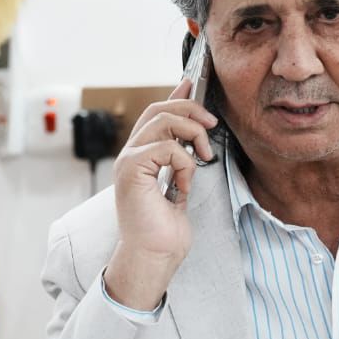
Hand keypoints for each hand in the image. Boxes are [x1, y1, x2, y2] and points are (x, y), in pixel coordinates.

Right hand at [104, 81, 217, 310]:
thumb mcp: (181, 184)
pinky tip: (184, 185)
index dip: (176, 96)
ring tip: (202, 156)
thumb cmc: (165, 230)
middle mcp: (129, 153)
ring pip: (163, 120)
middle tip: (211, 125)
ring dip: (191, 133)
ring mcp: (127, 160)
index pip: (155, 112)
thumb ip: (182, 157)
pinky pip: (167, 147)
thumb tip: (194, 132)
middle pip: (158, 109)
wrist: (154, 256)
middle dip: (190, 110)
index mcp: (139, 156)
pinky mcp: (131, 168)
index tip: (193, 83)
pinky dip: (184, 163)